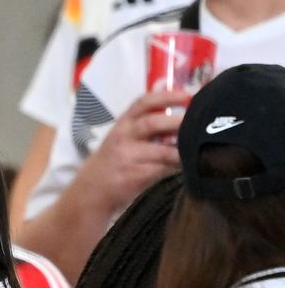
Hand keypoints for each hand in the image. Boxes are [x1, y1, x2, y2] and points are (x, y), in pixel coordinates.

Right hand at [79, 88, 187, 213]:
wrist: (89, 192)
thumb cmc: (111, 162)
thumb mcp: (121, 138)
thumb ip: (145, 125)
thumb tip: (179, 111)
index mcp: (122, 124)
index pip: (143, 102)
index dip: (166, 96)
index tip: (186, 95)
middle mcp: (123, 137)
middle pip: (151, 123)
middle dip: (176, 122)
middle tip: (198, 123)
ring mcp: (127, 158)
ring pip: (161, 151)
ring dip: (181, 150)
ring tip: (195, 149)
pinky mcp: (133, 177)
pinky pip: (161, 170)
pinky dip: (176, 167)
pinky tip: (185, 166)